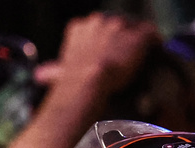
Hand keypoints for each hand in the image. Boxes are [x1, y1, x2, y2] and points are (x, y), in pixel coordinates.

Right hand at [35, 13, 159, 96]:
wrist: (89, 80)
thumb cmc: (72, 80)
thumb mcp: (59, 73)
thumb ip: (53, 71)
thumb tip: (40, 75)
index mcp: (79, 28)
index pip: (92, 27)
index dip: (99, 40)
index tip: (102, 53)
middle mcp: (99, 21)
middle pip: (113, 24)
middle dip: (118, 38)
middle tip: (122, 56)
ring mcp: (120, 26)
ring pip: (132, 27)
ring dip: (135, 40)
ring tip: (139, 56)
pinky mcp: (138, 34)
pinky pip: (150, 32)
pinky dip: (153, 41)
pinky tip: (154, 51)